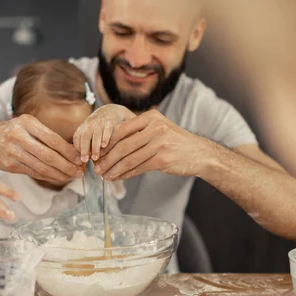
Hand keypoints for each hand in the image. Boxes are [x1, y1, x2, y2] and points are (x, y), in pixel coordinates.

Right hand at [0, 115, 83, 182]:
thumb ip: (47, 136)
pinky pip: (34, 173)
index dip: (68, 151)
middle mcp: (18, 136)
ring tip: (72, 177)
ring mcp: (13, 152)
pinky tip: (59, 178)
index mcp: (27, 123)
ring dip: (60, 175)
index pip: (52, 139)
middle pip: (48, 155)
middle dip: (66, 166)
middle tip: (79, 172)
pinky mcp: (10, 166)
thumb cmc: (15, 131)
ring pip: (42, 167)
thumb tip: (73, 151)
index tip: (79, 158)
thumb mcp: (28, 125)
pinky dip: (49, 177)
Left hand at [73, 105, 135, 161]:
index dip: (77, 148)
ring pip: (95, 133)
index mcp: (84, 128)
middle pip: (84, 135)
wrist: (114, 111)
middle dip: (83, 148)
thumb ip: (88, 147)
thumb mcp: (92, 135)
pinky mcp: (112, 120)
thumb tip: (83, 165)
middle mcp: (91, 124)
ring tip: (95, 157)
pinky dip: (105, 136)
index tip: (80, 159)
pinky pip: (107, 128)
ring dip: (94, 146)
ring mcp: (101, 121)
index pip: (77, 137)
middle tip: (84, 160)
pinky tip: (105, 145)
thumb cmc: (101, 129)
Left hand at [94, 110, 213, 179]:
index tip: (96, 153)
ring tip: (104, 175)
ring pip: (129, 158)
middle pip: (123, 145)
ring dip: (114, 169)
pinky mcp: (163, 159)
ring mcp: (160, 143)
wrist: (199, 153)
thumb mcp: (157, 129)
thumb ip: (137, 133)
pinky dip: (125, 174)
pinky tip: (118, 178)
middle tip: (96, 168)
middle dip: (106, 158)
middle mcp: (155, 127)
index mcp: (150, 117)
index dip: (106, 143)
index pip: (121, 130)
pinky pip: (138, 168)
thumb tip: (108, 144)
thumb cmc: (174, 142)